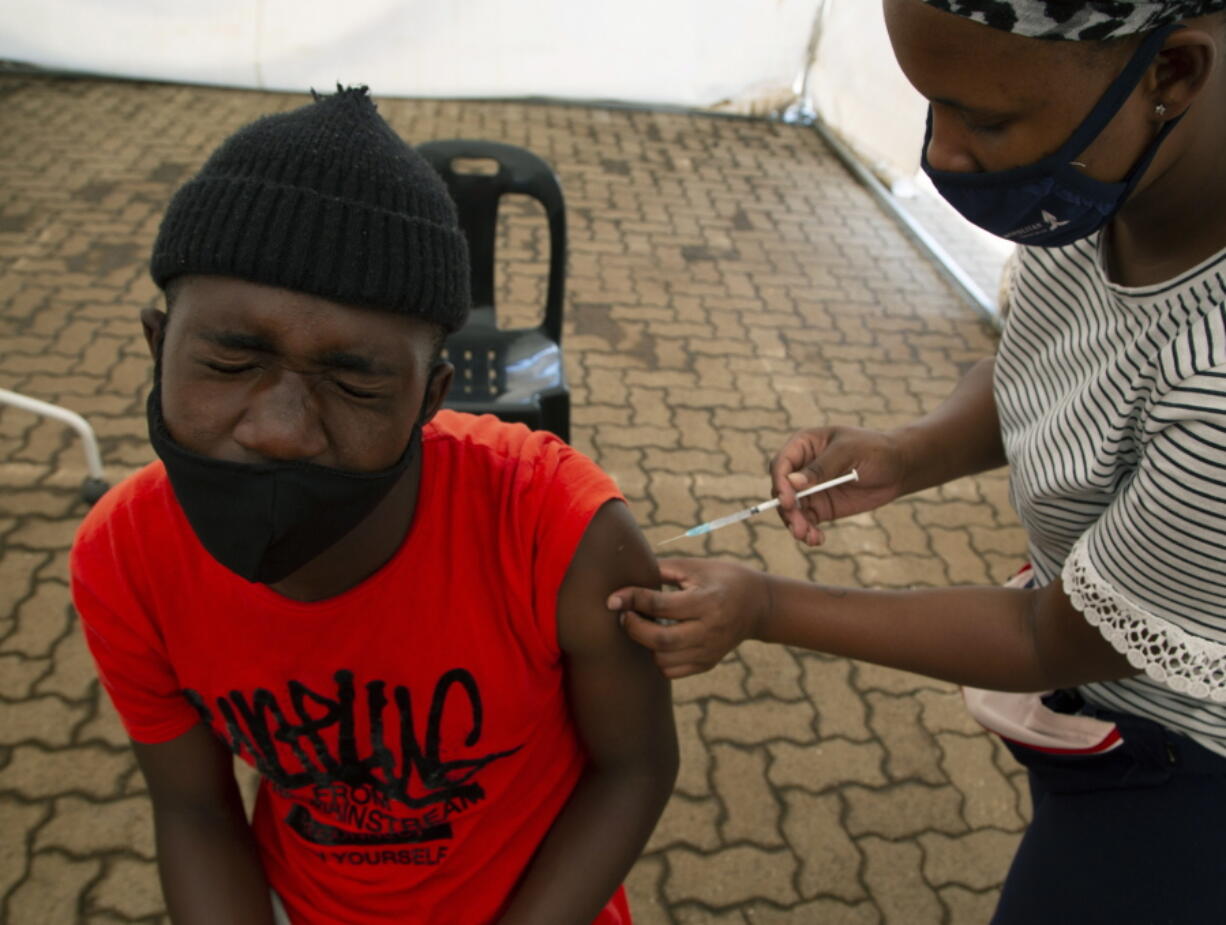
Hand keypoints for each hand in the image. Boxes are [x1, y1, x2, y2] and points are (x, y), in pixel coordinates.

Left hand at [608, 559, 769, 678]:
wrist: (758, 605)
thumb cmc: (722, 579)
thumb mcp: (695, 567)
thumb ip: (661, 570)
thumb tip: (624, 575)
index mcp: (707, 601)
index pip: (660, 605)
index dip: (631, 600)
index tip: (612, 598)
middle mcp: (710, 631)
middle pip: (659, 640)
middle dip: (633, 627)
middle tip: (624, 614)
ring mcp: (709, 652)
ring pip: (662, 660)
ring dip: (644, 644)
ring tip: (643, 625)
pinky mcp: (707, 664)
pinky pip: (671, 671)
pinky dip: (657, 657)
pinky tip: (658, 640)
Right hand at [769, 426, 908, 545]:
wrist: (899, 468)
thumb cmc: (874, 450)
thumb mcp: (848, 452)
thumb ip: (821, 467)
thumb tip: (792, 482)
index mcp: (804, 445)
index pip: (781, 464)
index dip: (780, 483)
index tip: (788, 502)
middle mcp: (801, 468)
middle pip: (782, 490)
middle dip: (788, 510)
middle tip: (798, 527)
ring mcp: (810, 489)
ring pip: (792, 510)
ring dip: (796, 525)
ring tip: (808, 537)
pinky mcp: (821, 507)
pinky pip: (807, 521)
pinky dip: (808, 531)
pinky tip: (817, 539)